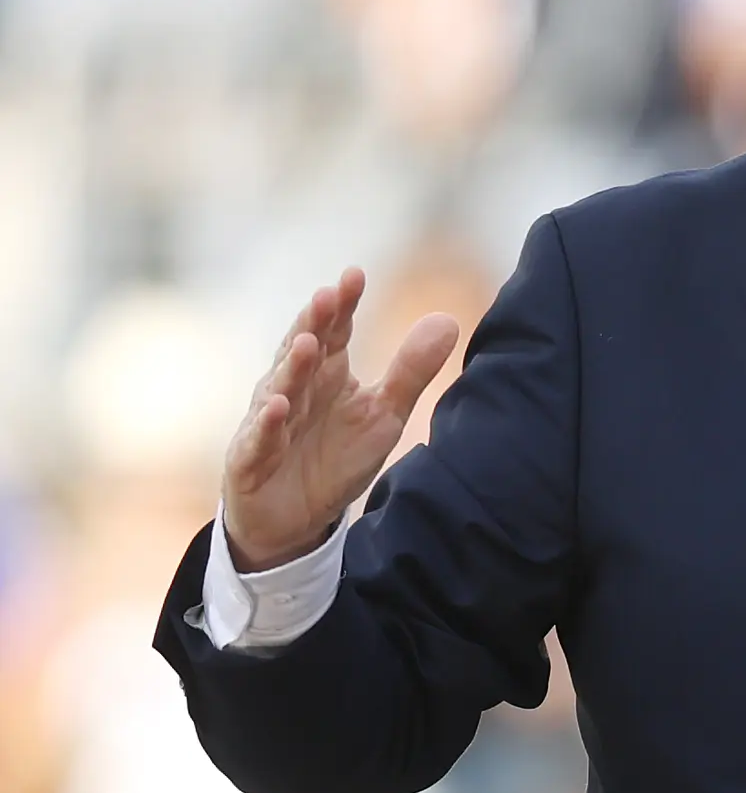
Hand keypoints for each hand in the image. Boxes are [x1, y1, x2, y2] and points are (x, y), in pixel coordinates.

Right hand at [223, 268, 461, 570]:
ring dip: (292, 367)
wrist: (295, 517)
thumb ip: (411, 370)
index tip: (355, 275)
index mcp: (325, 374)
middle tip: (327, 295)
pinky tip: (277, 406)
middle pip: (302, 351)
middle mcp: (293, 389)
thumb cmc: (335, 457)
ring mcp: (268, 422)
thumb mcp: (384, 413)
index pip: (334, 331)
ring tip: (307, 342)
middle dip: (313, 323)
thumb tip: (447, 319)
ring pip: (279, 388)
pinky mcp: (251, 458)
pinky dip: (267, 424)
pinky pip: (260, 439)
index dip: (343, 305)